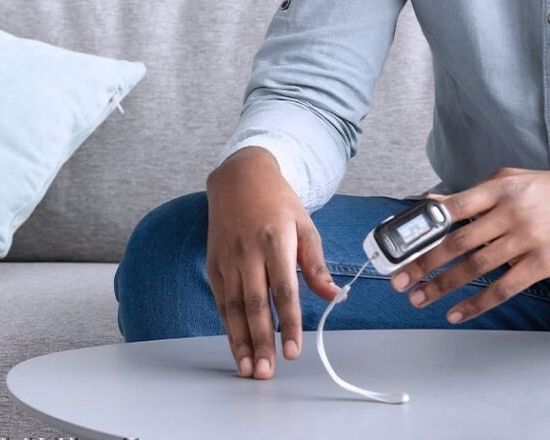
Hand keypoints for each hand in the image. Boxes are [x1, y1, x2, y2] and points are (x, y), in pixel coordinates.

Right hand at [205, 147, 341, 379]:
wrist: (239, 178)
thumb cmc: (278, 203)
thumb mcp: (305, 226)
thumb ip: (316, 264)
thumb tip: (335, 296)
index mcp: (275, 242)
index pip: (283, 290)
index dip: (288, 323)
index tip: (292, 350)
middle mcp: (248, 253)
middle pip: (254, 304)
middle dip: (260, 341)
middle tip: (266, 372)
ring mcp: (228, 259)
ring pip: (232, 308)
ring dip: (240, 341)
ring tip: (248, 369)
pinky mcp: (214, 264)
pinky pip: (221, 301)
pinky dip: (227, 326)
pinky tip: (236, 347)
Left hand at [389, 167, 549, 323]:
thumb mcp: (517, 179)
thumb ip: (476, 193)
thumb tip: (434, 203)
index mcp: (501, 186)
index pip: (453, 208)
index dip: (423, 228)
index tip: (401, 245)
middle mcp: (512, 212)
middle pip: (457, 242)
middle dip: (424, 263)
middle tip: (400, 279)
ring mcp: (527, 239)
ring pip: (475, 267)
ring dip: (443, 286)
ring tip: (420, 298)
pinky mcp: (543, 263)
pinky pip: (503, 288)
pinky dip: (476, 303)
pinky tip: (457, 312)